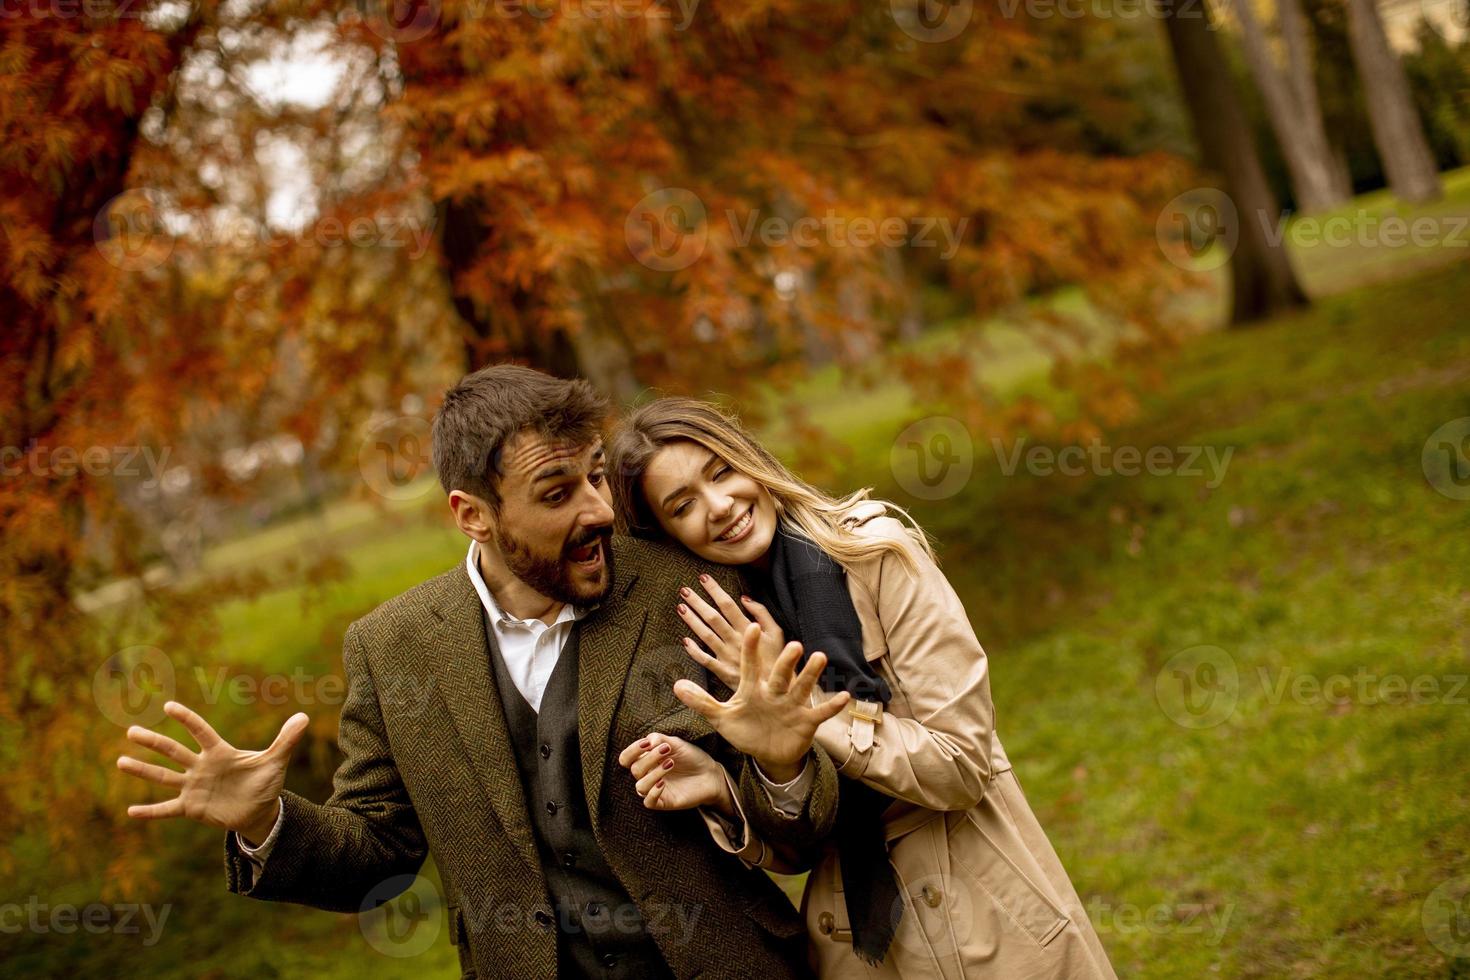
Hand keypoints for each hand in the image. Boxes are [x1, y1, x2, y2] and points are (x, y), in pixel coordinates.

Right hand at [117, 701, 308, 844]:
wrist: (260, 810)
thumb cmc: (265, 782)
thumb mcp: (276, 761)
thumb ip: (286, 740)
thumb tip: (304, 716)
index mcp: (219, 752)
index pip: (201, 732)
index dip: (187, 720)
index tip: (169, 707)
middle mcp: (201, 767)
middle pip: (174, 751)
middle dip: (153, 742)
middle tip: (131, 730)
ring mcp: (194, 787)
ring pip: (164, 776)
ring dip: (143, 770)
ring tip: (120, 761)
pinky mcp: (191, 807)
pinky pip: (167, 809)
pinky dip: (150, 811)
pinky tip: (130, 811)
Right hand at [615, 732, 733, 814]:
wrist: (710, 774)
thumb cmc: (691, 757)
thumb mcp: (677, 744)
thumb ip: (660, 739)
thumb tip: (648, 740)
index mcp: (647, 761)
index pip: (626, 758)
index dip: (632, 750)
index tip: (647, 743)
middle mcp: (648, 775)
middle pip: (634, 769)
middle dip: (649, 758)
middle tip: (666, 749)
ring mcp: (655, 789)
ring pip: (640, 786)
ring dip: (653, 773)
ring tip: (670, 763)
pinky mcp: (664, 802)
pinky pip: (648, 802)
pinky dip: (653, 793)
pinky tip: (663, 783)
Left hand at [673, 623, 849, 781]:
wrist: (768, 752)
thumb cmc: (746, 729)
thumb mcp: (722, 717)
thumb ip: (701, 701)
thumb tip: (676, 685)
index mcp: (754, 689)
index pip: (750, 666)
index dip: (750, 650)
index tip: (750, 628)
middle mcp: (775, 692)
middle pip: (780, 673)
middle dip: (786, 661)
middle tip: (793, 645)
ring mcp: (792, 705)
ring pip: (802, 686)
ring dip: (811, 674)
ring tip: (820, 657)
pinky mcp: (806, 721)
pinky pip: (820, 712)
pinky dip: (832, 705)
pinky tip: (844, 696)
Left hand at [677, 574, 784, 688]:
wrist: (778, 689)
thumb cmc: (778, 659)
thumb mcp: (777, 633)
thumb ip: (762, 613)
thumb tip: (745, 599)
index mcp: (748, 629)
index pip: (727, 605)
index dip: (715, 590)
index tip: (703, 579)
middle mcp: (734, 641)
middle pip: (712, 617)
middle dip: (697, 602)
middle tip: (684, 590)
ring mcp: (727, 656)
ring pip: (705, 635)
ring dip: (692, 621)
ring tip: (681, 607)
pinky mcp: (722, 671)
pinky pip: (704, 660)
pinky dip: (694, 650)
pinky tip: (685, 641)